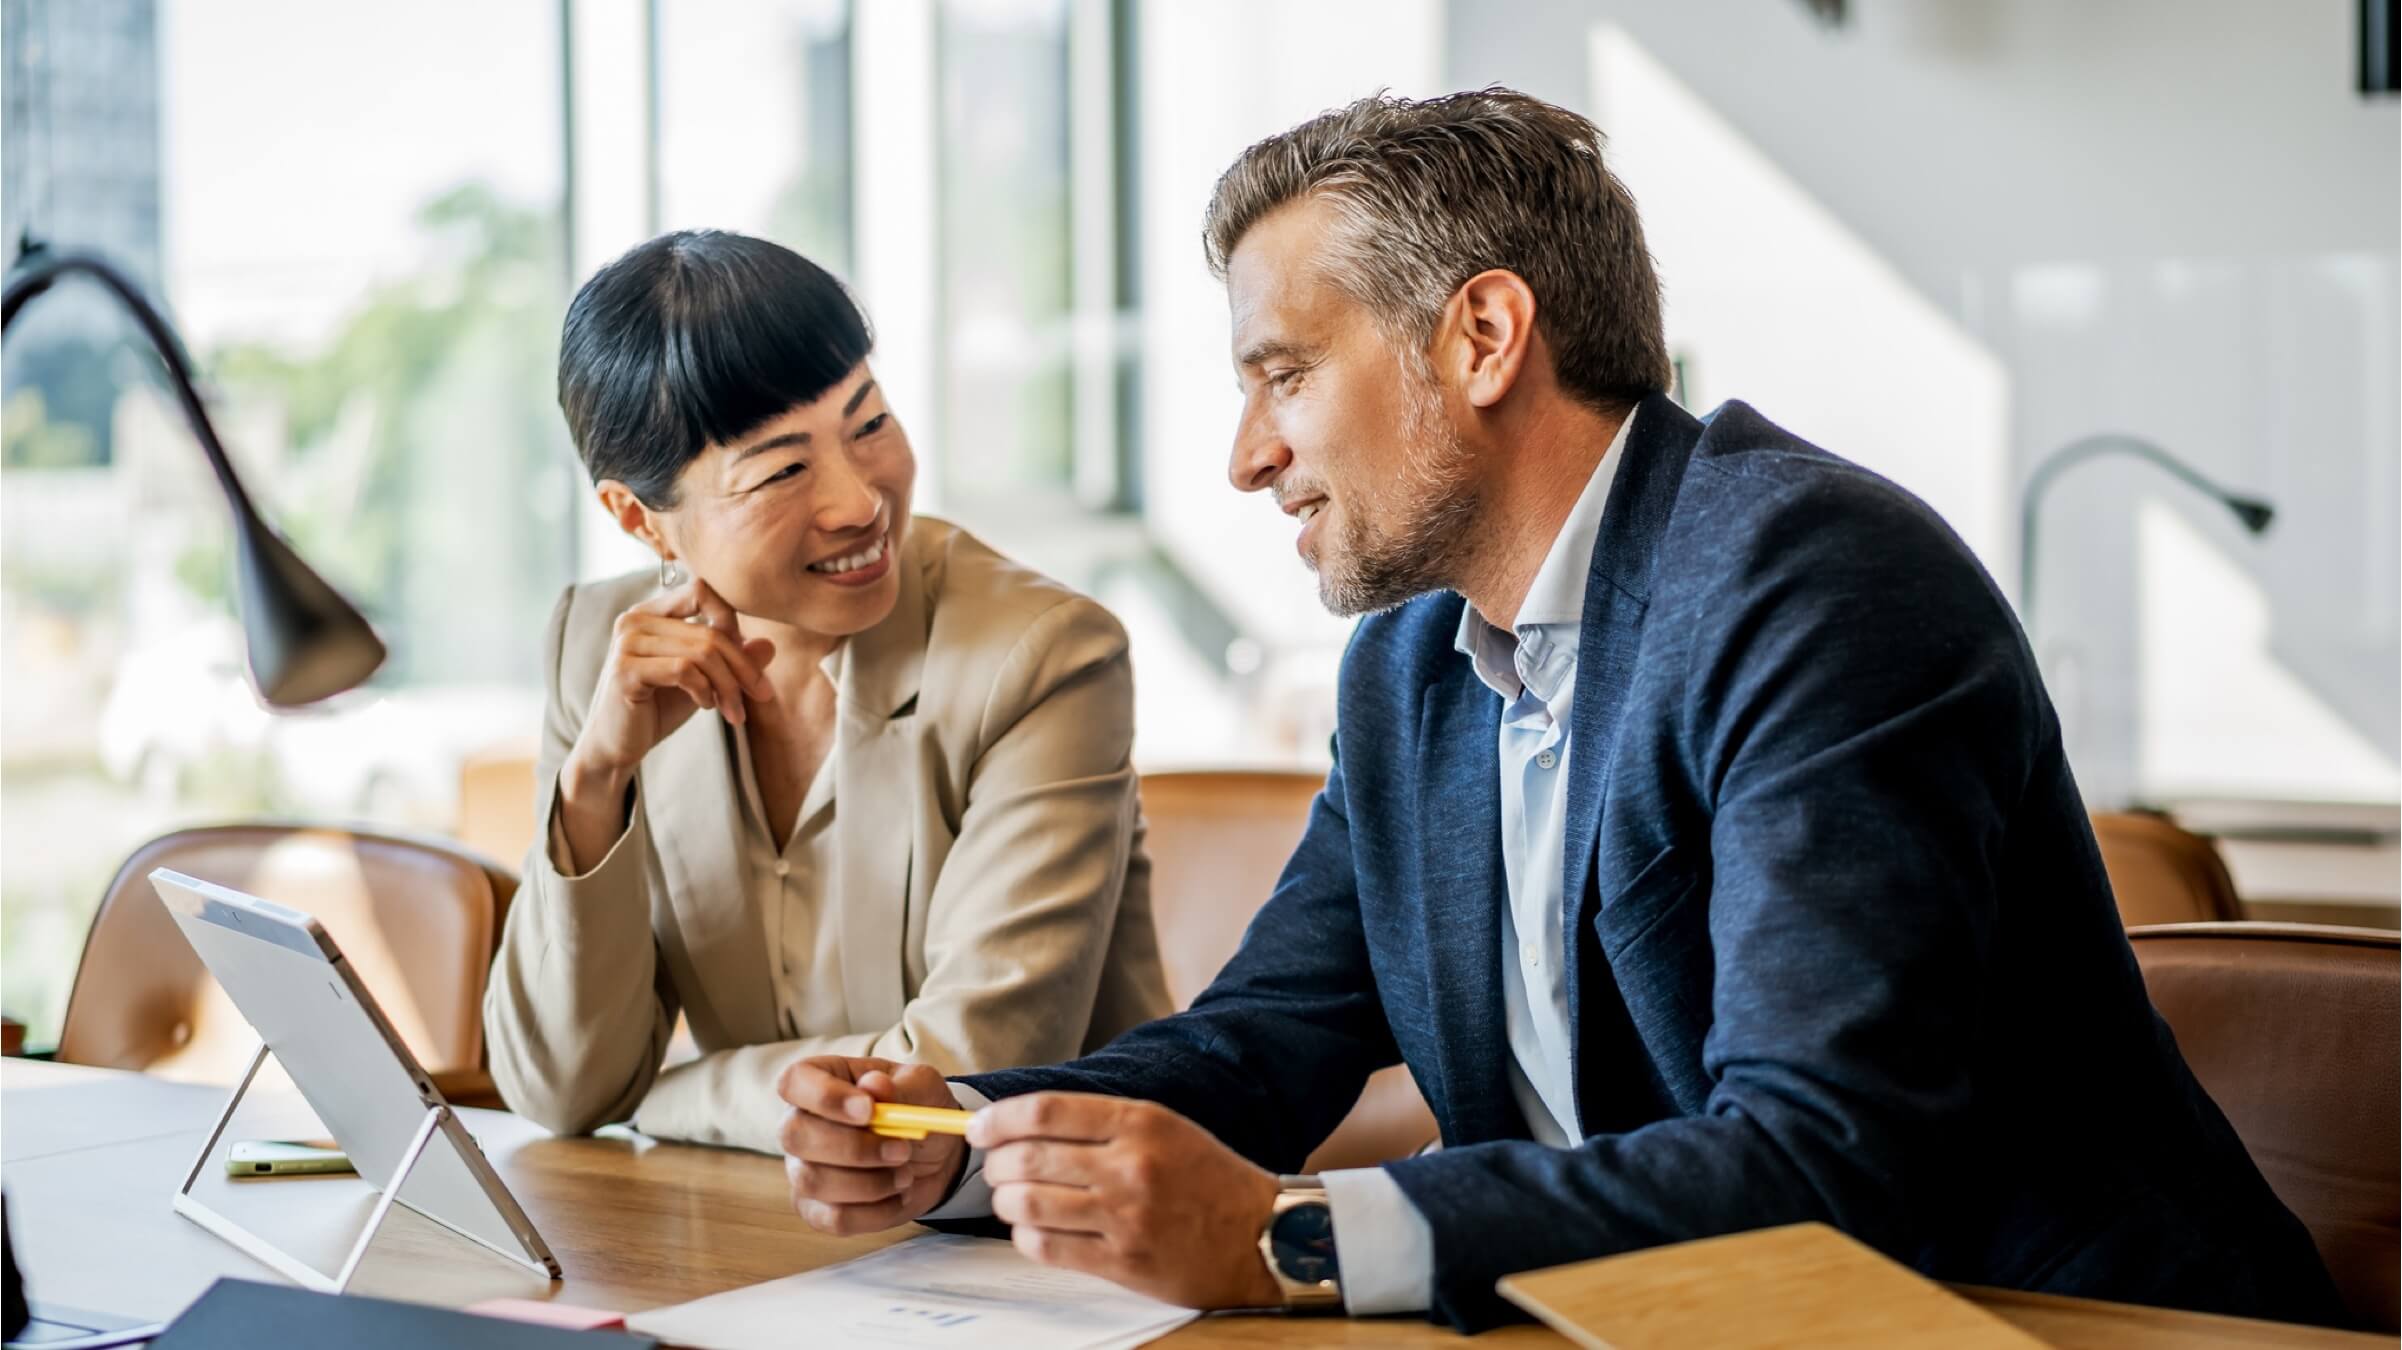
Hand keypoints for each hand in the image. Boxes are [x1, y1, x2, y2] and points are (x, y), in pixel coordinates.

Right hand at [569, 575, 775, 783]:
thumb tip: (770, 645)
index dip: (732, 622)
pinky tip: (707, 706)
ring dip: (729, 686)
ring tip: (734, 711)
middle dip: (743, 668)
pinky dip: (706, 690)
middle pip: (710, 630)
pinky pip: (684, 670)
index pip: (702, 591)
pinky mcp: (625, 669)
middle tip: (761, 695)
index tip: (748, 662)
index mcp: (651, 612)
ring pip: (703, 652)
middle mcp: (635, 619)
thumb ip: (732, 661)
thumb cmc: (657, 709)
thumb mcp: (704, 681)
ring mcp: (627, 642)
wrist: (615, 746)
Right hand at [778, 1056, 968, 1234]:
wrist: (935, 1153)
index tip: (869, 1110)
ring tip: (906, 1174)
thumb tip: (874, 1085)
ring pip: (813, 1181)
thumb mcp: (922, 1087)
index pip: (795, 1082)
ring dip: (870, 1183)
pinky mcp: (816, 1209)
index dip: (825, 1097)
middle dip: (853, 1148)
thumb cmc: (917, 1108)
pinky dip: (876, 1212)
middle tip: (901, 1150)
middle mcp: (800, 1123)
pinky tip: (899, 1196)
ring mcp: (802, 1168)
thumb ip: (900, 1087)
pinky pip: (834, 1218)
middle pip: (795, 1136)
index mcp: (820, 1078)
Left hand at [971, 1093, 1282, 1309]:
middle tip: (995, 1167)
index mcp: (1140, 1122)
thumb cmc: (1207, 1177)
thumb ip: (1100, 1122)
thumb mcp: (1163, 1127)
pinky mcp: (1123, 1262)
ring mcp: (1125, 1217)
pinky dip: (1026, 1236)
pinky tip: (1033, 1229)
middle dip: (995, 1163)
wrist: (1261, 1234)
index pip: (1045, 1112)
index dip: (999, 1119)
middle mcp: (1130, 1166)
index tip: (979, 1127)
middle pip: (1027, 1158)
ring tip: (1011, 1199)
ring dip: (1005, 1201)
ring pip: (1027, 1204)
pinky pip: (1047, 1247)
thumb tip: (1024, 1121)